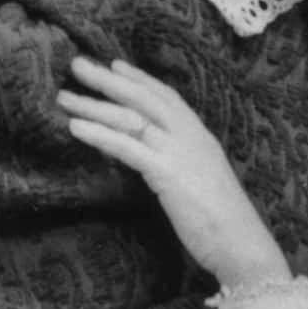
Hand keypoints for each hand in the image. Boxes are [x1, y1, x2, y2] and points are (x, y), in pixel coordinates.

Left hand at [60, 55, 291, 289]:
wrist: (242, 244)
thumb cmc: (223, 223)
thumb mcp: (203, 182)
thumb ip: (182, 166)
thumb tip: (160, 164)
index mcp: (199, 136)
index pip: (166, 97)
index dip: (140, 79)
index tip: (115, 65)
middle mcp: (189, 136)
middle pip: (143, 98)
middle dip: (108, 80)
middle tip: (78, 65)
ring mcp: (178, 152)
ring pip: (130, 118)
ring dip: (94, 105)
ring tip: (65, 97)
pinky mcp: (166, 173)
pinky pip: (127, 147)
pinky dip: (100, 134)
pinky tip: (76, 127)